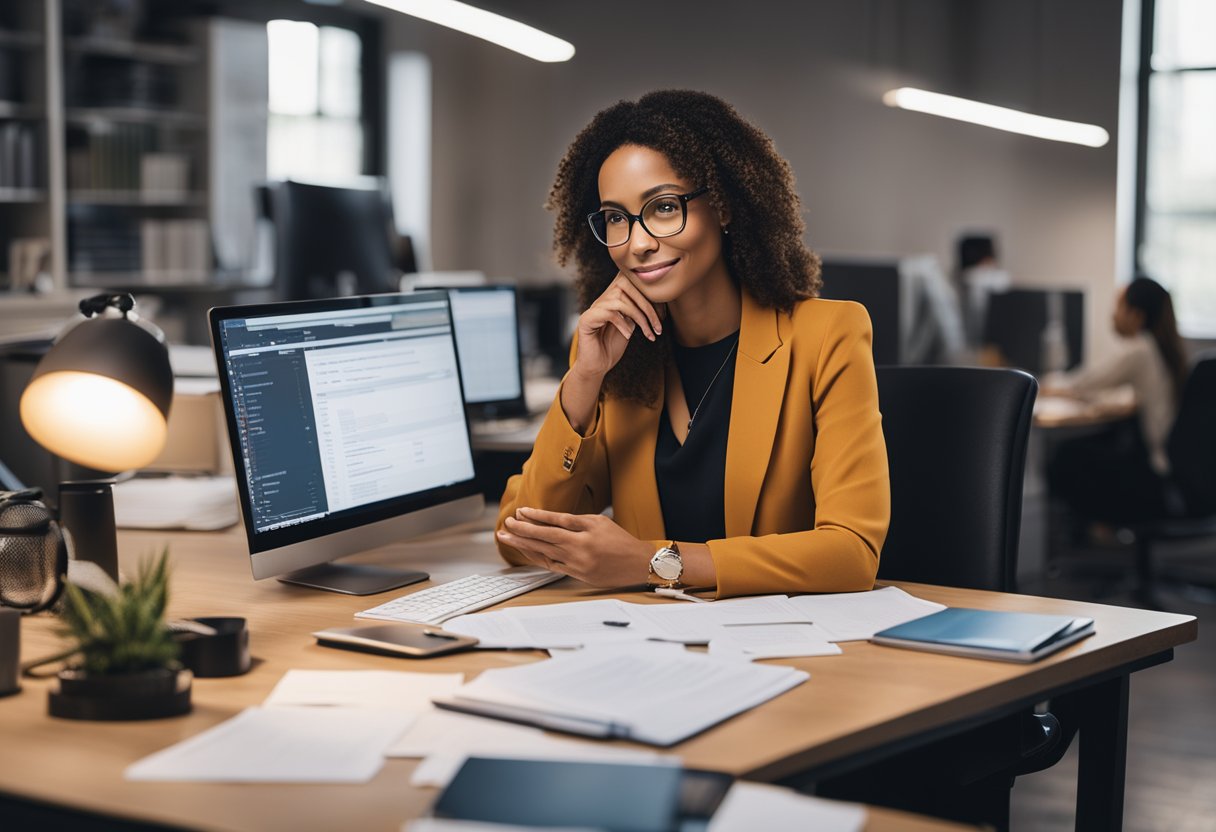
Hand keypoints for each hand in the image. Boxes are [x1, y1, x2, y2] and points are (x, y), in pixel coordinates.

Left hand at [496, 507, 651, 586]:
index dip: (536, 516)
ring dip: (523, 545)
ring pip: (544, 553)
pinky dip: (536, 557)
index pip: (555, 522)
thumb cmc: (620, 541)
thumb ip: (576, 521)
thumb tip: (550, 520)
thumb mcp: (600, 522)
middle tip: (506, 524)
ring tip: (507, 537)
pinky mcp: (576, 575)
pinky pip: (551, 565)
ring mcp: (577, 564)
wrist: (637, 565)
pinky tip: (525, 551)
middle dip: (522, 530)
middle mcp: (579, 549)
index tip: (521, 512)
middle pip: (544, 538)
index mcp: (586, 532)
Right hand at [570, 273, 663, 380]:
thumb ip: (637, 310)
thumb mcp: (630, 325)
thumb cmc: (613, 347)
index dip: (651, 299)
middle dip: (647, 307)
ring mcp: (593, 309)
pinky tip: (629, 336)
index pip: (633, 285)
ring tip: (647, 333)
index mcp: (611, 298)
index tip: (662, 318)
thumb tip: (656, 299)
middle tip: (658, 327)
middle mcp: (602, 300)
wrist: (597, 366)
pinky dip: (623, 324)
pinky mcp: (586, 319)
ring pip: (621, 301)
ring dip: (639, 318)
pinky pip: (610, 314)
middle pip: (627, 288)